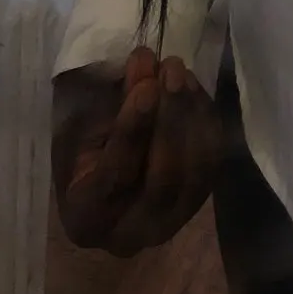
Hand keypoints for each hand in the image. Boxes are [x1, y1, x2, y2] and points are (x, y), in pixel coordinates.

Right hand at [53, 48, 222, 255]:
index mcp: (86, 218)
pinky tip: (193, 88)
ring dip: (191, 114)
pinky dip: (206, 121)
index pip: (115, 177)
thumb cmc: (82, 150)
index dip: (133, 130)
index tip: (147, 86)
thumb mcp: (81, 126)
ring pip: (194, 173)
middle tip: (171, 68)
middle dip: (170, 118)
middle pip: (162, 180)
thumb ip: (113, 99)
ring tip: (181, 71)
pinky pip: (211, 164)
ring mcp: (169, 223)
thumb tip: (145, 60)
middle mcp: (130, 233)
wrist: (104, 179)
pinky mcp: (196, 204)